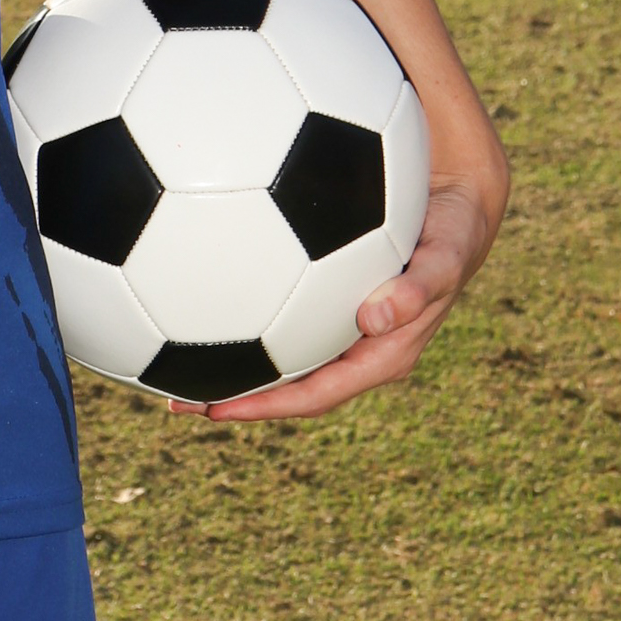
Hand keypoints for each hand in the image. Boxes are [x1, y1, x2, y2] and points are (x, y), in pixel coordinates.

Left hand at [174, 169, 502, 421]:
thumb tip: (376, 317)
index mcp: (380, 357)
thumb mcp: (444, 260)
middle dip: (234, 397)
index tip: (215, 410)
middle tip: (172, 399)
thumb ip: (419, 287)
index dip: (266, 406)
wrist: (453, 210)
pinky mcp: (328, 301)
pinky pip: (281, 317)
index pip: (315, 395)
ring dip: (229, 362)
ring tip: (167, 360)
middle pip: (287, 387)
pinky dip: (242, 316)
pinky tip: (199, 297)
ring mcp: (341, 330)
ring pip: (279, 357)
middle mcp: (355, 351)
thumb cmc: (448, 235)